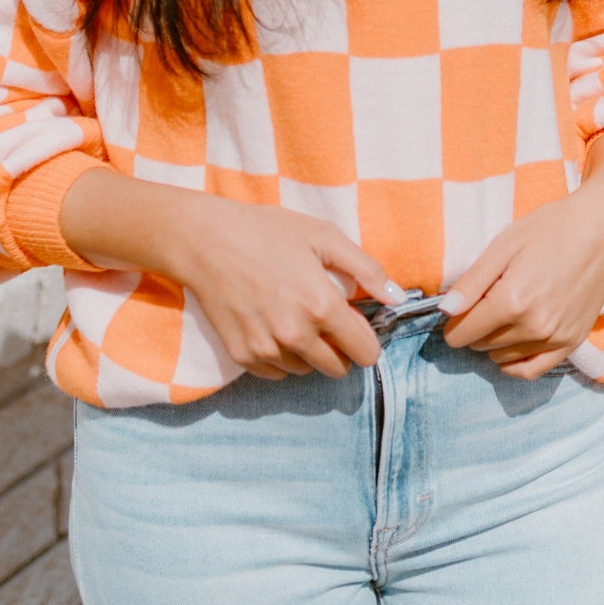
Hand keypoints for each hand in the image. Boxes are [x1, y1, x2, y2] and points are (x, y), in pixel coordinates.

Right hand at [173, 196, 402, 381]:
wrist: (206, 241)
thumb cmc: (268, 232)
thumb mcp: (323, 237)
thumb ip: (365, 269)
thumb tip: (397, 297)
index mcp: (322, 307)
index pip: (366, 353)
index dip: (367, 339)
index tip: (357, 324)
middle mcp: (296, 336)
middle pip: (338, 369)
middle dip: (339, 348)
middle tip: (323, 317)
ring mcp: (267, 349)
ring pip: (307, 370)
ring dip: (309, 351)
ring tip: (293, 315)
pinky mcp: (243, 356)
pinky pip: (277, 372)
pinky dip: (281, 355)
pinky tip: (272, 323)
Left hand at [440, 134, 603, 379]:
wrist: (601, 229)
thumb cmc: (549, 229)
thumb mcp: (503, 245)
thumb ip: (472, 282)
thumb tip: (445, 311)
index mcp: (512, 301)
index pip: (463, 333)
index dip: (452, 323)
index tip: (454, 310)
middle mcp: (533, 326)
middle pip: (481, 345)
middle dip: (473, 328)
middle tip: (482, 302)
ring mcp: (555, 338)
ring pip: (502, 358)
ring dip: (493, 342)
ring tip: (501, 313)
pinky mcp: (572, 342)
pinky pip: (533, 370)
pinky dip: (514, 364)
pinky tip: (509, 347)